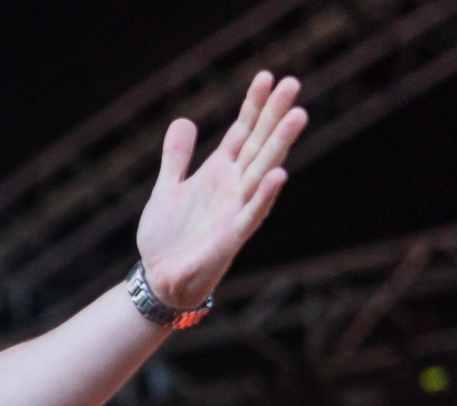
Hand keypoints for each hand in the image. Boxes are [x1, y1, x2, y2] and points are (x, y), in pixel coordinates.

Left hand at [136, 71, 307, 310]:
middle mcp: (233, 187)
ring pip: (263, 170)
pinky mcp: (233, 235)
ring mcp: (236, 209)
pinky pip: (253, 212)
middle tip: (293, 83)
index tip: (266, 76)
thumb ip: (176, 158)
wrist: (159, 279)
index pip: (242, 131)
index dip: (253, 105)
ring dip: (280, 144)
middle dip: (274, 115)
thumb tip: (184, 120)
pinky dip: (265, 194)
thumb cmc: (167, 238)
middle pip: (259, 143)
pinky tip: (278, 173)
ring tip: (298, 115)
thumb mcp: (166, 190)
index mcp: (218, 173)